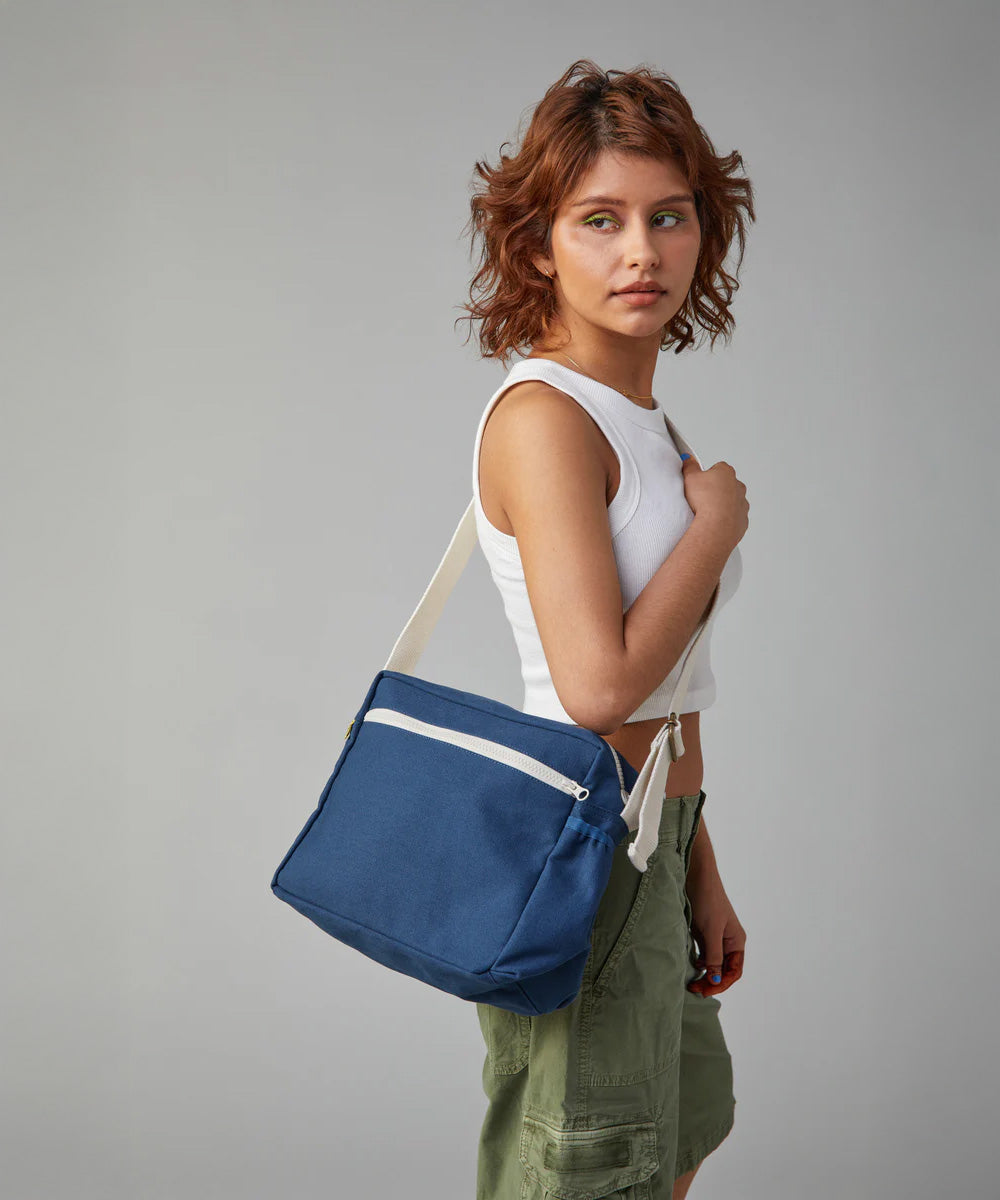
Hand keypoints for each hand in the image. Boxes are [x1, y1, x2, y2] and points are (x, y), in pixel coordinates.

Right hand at [681, 457, 748, 547]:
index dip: (706, 475)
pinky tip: (714, 522)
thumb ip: (690, 466)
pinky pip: (734, 518)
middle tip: (702, 498)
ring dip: (722, 505)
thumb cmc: (705, 500)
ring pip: (732, 502)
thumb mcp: (690, 477)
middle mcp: (738, 486)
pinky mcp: (742, 521)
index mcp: (727, 472)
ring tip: (707, 511)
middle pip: (726, 485)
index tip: (698, 483)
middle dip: (716, 490)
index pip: (717, 468)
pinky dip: (726, 520)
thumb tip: (688, 458)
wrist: (716, 526)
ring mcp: (742, 504)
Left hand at [684, 866, 745, 996]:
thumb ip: (714, 956)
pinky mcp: (704, 932)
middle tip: (695, 990)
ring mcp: (716, 937)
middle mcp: (729, 941)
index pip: (734, 972)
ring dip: (705, 974)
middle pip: (724, 970)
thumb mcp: (711, 932)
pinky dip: (699, 963)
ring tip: (692, 983)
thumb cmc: (707, 901)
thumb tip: (716, 981)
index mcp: (737, 941)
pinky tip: (691, 966)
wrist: (696, 876)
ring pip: (714, 963)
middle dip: (712, 982)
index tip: (706, 991)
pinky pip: (704, 953)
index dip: (722, 984)